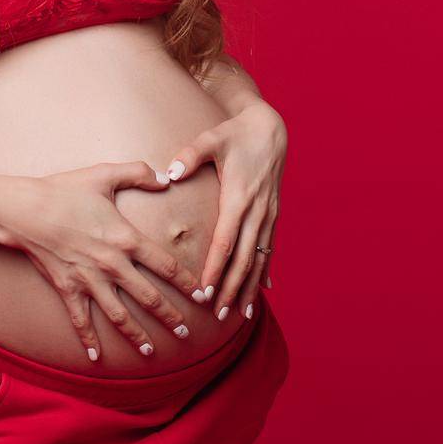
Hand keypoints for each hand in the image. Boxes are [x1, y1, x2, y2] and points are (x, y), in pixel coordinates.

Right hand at [0, 162, 204, 363]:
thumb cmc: (65, 191)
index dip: (188, 283)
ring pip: (120, 315)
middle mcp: (113, 265)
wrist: (25, 211)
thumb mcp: (105, 174)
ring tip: (151, 351)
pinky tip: (96, 358)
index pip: (167, 266)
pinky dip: (88, 341)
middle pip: (150, 298)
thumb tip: (165, 177)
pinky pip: (81, 320)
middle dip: (170, 317)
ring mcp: (90, 280)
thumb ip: (138, 173)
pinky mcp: (68, 289)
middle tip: (186, 332)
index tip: (203, 296)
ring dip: (137, 335)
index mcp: (127, 239)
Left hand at [165, 101, 286, 323]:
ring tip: (239, 313)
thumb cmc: (235, 133)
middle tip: (218, 315)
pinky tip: (261, 290)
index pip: (225, 241)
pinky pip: (269, 248)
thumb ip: (189, 155)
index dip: (216, 268)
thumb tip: (169, 174)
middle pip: (244, 258)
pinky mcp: (273, 214)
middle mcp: (257, 210)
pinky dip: (264, 271)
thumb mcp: (211, 138)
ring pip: (259, 258)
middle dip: (231, 288)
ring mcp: (268, 214)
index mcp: (239, 196)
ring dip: (249, 287)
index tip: (205, 292)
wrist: (270, 128)